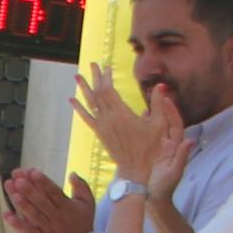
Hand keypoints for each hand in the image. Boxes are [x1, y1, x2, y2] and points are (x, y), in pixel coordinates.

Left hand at [2, 164, 95, 232]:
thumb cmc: (83, 222)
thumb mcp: (87, 203)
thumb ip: (81, 186)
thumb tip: (71, 173)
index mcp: (67, 206)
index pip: (54, 192)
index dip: (43, 182)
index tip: (33, 172)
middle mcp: (57, 217)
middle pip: (42, 202)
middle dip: (30, 191)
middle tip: (18, 180)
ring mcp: (49, 229)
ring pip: (34, 216)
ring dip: (23, 205)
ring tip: (13, 194)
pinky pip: (28, 232)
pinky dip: (17, 224)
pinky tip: (7, 215)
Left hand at [72, 60, 172, 191]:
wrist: (136, 168)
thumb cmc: (150, 148)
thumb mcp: (158, 125)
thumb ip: (158, 104)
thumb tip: (161, 86)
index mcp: (121, 114)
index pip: (109, 90)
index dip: (106, 77)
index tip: (107, 66)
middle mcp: (108, 119)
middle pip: (98, 93)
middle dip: (95, 77)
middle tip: (92, 64)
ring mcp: (102, 126)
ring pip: (90, 103)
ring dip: (83, 89)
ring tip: (77, 76)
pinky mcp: (99, 133)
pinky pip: (86, 118)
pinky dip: (78, 108)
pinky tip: (72, 100)